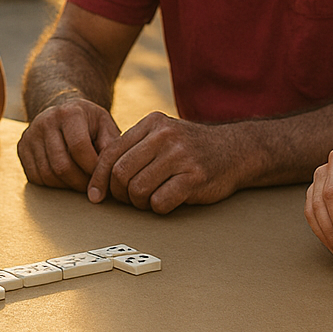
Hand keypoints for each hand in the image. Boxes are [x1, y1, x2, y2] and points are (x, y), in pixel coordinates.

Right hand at [18, 98, 119, 191]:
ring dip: (66, 186)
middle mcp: (46, 121)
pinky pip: (35, 177)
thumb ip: (111, 146)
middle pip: (62, 165)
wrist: (62, 112)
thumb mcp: (105, 126)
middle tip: (91, 186)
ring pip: (47, 174)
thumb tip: (108, 172)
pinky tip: (64, 178)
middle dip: (80, 182)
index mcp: (70, 112)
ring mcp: (30, 134)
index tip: (101, 176)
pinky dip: (52, 184)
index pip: (79, 147)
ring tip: (79, 182)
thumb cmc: (89, 123)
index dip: (92, 168)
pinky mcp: (22, 147)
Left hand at [85, 112, 239, 212]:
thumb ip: (135, 147)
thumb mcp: (163, 134)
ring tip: (149, 200)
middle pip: (121, 173)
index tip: (96, 195)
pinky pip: (160, 202)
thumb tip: (99, 175)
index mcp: (151, 123)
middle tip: (129, 199)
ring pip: (138, 189)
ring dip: (139, 202)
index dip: (98, 178)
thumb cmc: (191, 148)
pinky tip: (166, 201)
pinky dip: (158, 208)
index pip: (111, 153)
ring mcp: (180, 156)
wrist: (236, 150)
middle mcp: (164, 136)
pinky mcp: (194, 177)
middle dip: (119, 193)